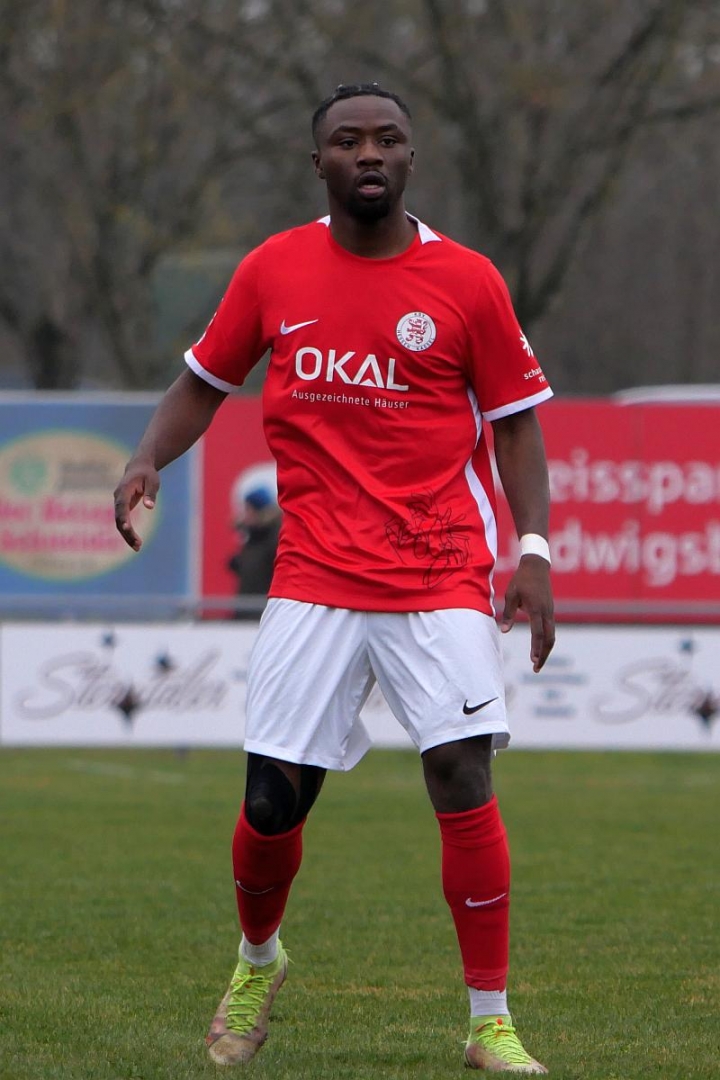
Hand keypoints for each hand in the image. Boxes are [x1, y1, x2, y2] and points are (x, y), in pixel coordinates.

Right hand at [113, 460, 159, 550]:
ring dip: (127, 535)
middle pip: (119, 518)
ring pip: (119, 523)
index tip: (126, 527)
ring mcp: (119, 504)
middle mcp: (118, 498)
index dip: (123, 517)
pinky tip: (136, 543)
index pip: (121, 505)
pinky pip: (123, 522)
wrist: (139, 467)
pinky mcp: (123, 508)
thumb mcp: (153, 481)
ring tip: (138, 547)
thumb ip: (150, 493)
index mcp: (124, 490)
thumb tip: (150, 507)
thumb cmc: (147, 473)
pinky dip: (128, 532)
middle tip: (138, 545)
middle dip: (127, 532)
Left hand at [501, 555, 554, 671]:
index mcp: (536, 609)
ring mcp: (550, 612)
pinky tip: (540, 648)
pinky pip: (551, 630)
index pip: (538, 633)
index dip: (536, 647)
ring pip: (552, 635)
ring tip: (537, 662)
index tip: (533, 661)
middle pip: (549, 639)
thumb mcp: (511, 595)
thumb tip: (504, 631)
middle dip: (543, 655)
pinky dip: (547, 641)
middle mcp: (546, 612)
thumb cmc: (521, 580)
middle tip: (536, 669)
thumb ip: (508, 613)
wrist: (537, 566)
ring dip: (545, 650)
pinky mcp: (550, 611)